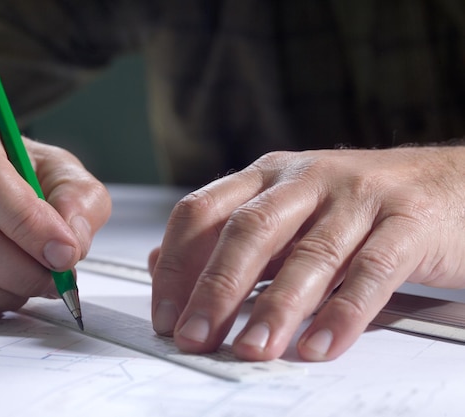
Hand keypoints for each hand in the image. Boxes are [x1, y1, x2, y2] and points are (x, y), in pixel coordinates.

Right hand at [0, 108, 109, 315]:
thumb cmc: (5, 173)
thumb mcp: (52, 167)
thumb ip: (77, 197)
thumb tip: (73, 244)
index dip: (27, 222)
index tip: (65, 253)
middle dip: (25, 270)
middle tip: (59, 280)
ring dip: (5, 292)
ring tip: (31, 282)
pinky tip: (0, 287)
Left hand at [150, 146, 464, 360]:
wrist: (449, 184)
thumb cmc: (355, 206)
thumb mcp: (283, 214)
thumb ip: (226, 238)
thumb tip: (161, 265)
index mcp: (266, 176)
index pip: (201, 212)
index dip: (176, 265)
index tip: (166, 314)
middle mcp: (305, 179)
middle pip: (248, 231)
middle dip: (216, 289)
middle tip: (196, 337)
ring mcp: (358, 196)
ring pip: (309, 253)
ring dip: (275, 308)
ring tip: (252, 349)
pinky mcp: (408, 221)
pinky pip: (372, 269)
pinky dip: (343, 312)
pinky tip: (319, 345)